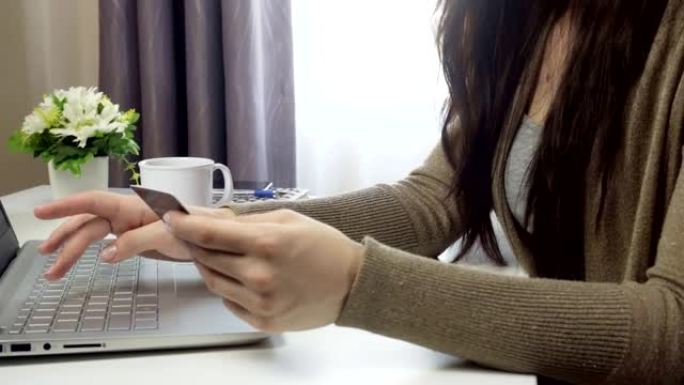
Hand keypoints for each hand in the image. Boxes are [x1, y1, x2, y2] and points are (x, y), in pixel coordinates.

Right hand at [35, 191, 234, 278]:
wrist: (220, 238)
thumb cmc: (200, 227)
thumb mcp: (168, 234)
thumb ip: (136, 241)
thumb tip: (107, 254)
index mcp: (134, 206)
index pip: (93, 203)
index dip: (66, 206)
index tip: (42, 212)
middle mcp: (129, 214)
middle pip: (88, 224)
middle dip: (65, 240)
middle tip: (45, 258)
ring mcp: (132, 226)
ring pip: (95, 236)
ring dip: (74, 251)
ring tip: (55, 270)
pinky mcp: (138, 240)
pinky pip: (108, 244)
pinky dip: (92, 252)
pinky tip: (82, 260)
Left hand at [165, 209, 364, 332]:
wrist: (352, 284)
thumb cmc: (324, 247)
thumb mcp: (288, 219)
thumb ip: (247, 221)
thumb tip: (210, 219)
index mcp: (267, 243)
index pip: (208, 234)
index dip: (183, 225)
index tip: (171, 217)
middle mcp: (259, 275)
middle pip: (206, 258)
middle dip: (195, 243)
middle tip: (193, 233)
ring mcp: (260, 302)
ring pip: (213, 282)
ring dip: (209, 266)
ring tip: (220, 255)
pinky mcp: (263, 321)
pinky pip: (229, 302)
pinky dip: (228, 287)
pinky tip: (241, 277)